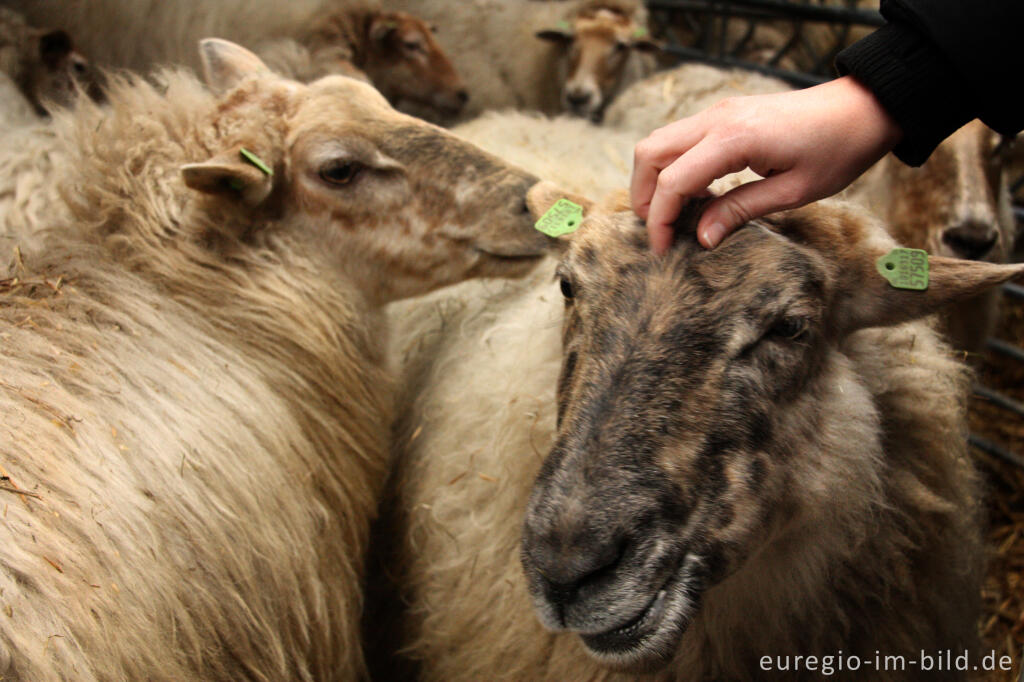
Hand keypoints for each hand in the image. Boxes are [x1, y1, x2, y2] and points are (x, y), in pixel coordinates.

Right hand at [631, 75, 902, 251]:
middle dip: (644, 196)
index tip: (663, 249)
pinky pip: (680, 138)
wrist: (863, 108)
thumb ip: (741, 210)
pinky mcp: (725, 114)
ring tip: (678, 214)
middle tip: (660, 231)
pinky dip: (674, 167)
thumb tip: (702, 238)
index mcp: (734, 139)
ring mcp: (718, 112)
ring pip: (659, 142)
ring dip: (656, 179)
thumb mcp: (794, 192)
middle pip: (650, 153)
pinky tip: (699, 193)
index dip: (660, 219)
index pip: (673, 181)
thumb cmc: (838, 150)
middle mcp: (717, 119)